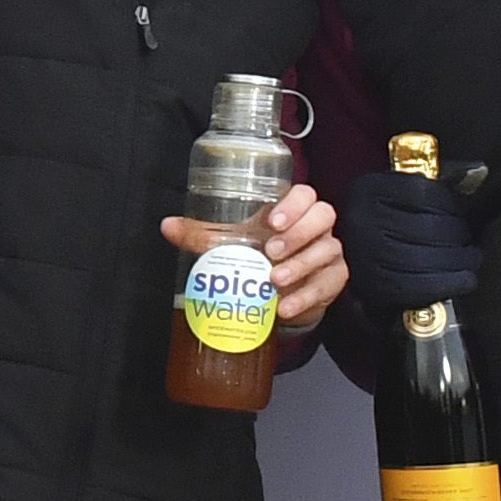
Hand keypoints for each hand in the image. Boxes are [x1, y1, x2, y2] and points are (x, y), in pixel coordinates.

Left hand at [160, 182, 345, 333]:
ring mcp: (328, 253)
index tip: (272, 221)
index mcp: (291, 210)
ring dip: (301, 266)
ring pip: (327, 251)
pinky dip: (306, 297)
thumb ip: (200, 234)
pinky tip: (285, 306)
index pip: (305, 194)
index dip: (294, 204)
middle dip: (298, 234)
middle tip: (271, 251)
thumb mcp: (229, 242)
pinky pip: (328, 285)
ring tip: (274, 280)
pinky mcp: (333, 280)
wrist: (279, 291)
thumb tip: (168, 226)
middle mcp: (316, 228)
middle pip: (323, 217)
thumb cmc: (257, 254)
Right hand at [341, 164, 484, 309]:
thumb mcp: (394, 194)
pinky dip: (449, 284)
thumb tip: (479, 172)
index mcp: (368, 190)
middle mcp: (362, 221)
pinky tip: (463, 280)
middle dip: (459, 237)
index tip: (460, 215)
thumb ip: (429, 186)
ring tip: (470, 260)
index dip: (451, 206)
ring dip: (459, 261)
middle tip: (469, 243)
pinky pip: (420, 287)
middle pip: (427, 229)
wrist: (348, 254)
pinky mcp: (375, 286)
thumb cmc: (383, 220)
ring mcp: (365, 255)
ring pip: (425, 259)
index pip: (423, 193)